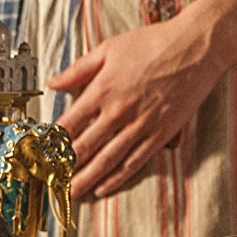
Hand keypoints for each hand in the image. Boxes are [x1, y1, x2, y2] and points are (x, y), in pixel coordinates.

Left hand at [49, 14, 229, 199]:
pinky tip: (105, 188)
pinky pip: (135, 162)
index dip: (52, 142)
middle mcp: (118, 112)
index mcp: (102, 90)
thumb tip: (53, 83)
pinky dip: (118, 178)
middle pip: (84, 147)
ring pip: (107, 160)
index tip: (42, 154)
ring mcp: (140, 126)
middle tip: (52, 182)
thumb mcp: (109, 48)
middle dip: (66, 168)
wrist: (195, 48)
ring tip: (73, 193)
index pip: (69, 124)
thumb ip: (78, 69)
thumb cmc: (153, 43)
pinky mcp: (161, 134)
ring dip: (87, 179)